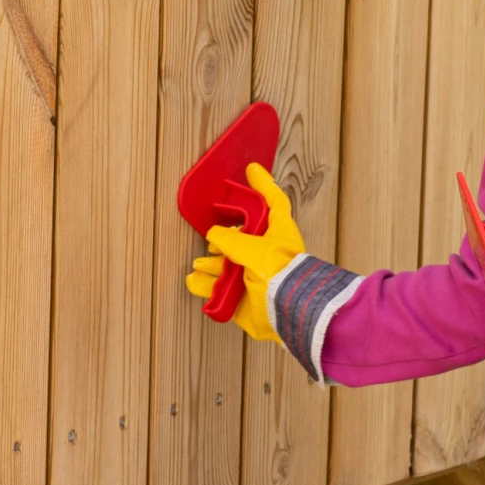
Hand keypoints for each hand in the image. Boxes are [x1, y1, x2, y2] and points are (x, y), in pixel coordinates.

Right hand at [184, 163, 304, 341]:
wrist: (288, 314)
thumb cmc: (282, 276)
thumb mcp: (253, 249)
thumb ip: (231, 239)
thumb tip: (215, 235)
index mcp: (278, 234)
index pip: (273, 202)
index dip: (263, 185)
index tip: (252, 170)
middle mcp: (267, 254)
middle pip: (242, 237)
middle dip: (224, 238)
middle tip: (212, 238)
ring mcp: (255, 276)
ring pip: (226, 264)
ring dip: (211, 264)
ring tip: (202, 265)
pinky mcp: (243, 298)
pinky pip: (219, 290)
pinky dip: (206, 286)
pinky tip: (196, 281)